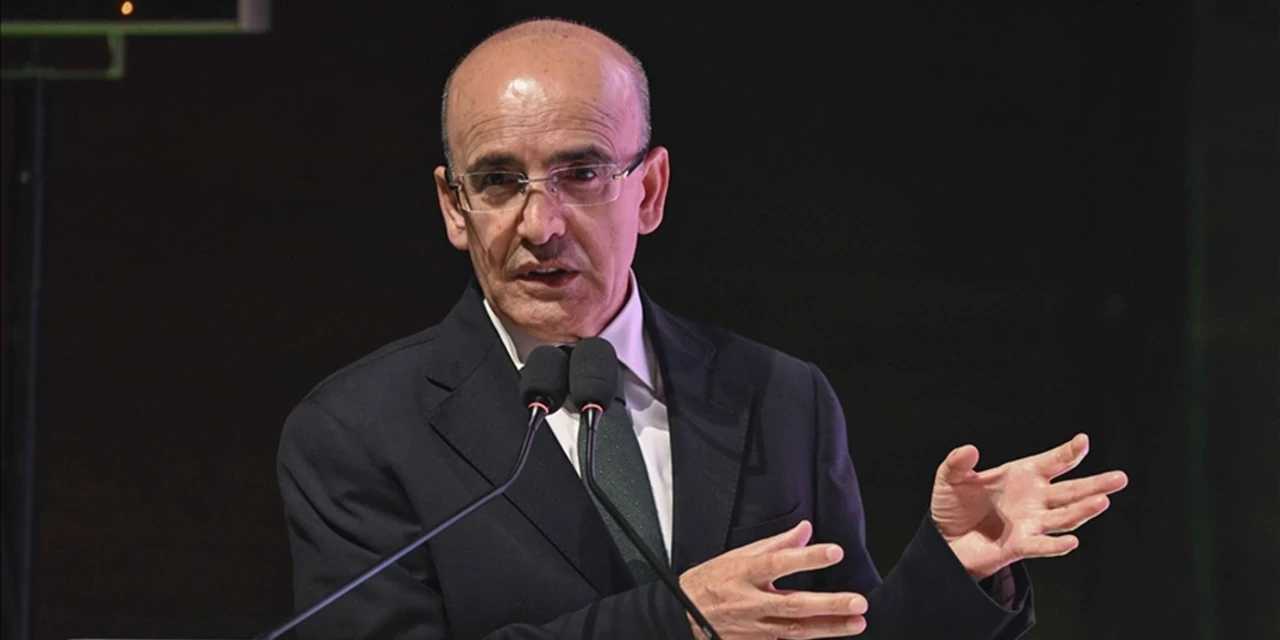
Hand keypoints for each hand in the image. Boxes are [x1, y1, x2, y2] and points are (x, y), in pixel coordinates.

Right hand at [679, 520, 867, 638]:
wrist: (684, 614)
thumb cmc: (713, 580)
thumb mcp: (739, 555)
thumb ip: (776, 544)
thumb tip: (806, 530)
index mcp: (745, 572)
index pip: (779, 562)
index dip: (807, 557)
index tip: (835, 552)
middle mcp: (750, 601)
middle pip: (794, 604)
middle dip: (828, 604)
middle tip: (858, 601)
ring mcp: (754, 626)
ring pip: (796, 630)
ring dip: (829, 628)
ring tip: (857, 622)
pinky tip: (831, 635)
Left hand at [930, 432, 1128, 578]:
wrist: (944, 540)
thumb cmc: (953, 505)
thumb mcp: (950, 478)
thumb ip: (958, 463)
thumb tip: (969, 450)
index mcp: (1023, 475)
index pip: (1053, 462)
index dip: (1069, 452)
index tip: (1082, 441)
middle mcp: (1035, 499)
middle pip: (1071, 491)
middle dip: (1095, 484)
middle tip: (1120, 477)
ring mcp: (1031, 523)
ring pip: (1064, 517)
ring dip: (1083, 511)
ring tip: (1102, 502)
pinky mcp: (1020, 546)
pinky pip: (1042, 546)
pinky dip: (1056, 545)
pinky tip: (1072, 541)